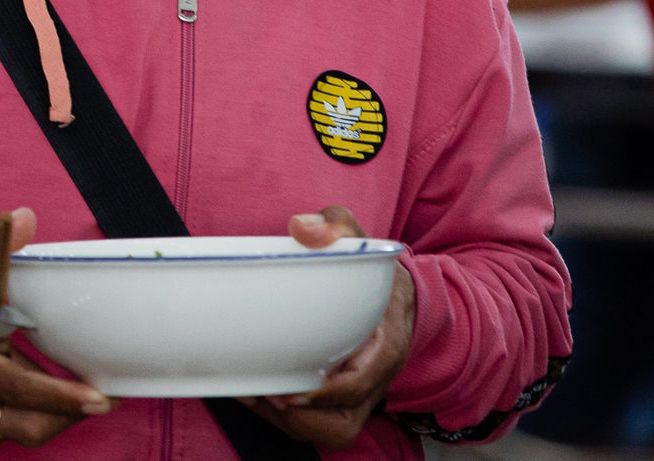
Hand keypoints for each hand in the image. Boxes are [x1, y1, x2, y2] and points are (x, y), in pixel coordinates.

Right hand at [0, 208, 112, 445]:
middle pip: (25, 427)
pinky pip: (5, 433)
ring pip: (18, 435)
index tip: (96, 396)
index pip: (15, 387)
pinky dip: (30, 420)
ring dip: (54, 421)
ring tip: (82, 397)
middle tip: (103, 399)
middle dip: (69, 418)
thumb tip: (24, 218)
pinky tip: (48, 398)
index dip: (59, 396)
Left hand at [241, 207, 415, 449]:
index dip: (329, 392)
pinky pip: (322, 426)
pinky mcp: (345, 400)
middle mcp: (375, 378)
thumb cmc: (376, 271)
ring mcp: (362, 394)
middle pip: (345, 421)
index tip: (295, 391)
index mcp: (386, 344)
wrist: (399, 296)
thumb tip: (301, 227)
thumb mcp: (361, 238)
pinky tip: (259, 395)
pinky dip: (290, 419)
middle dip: (304, 418)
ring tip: (254, 396)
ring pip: (333, 430)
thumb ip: (336, 224)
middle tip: (264, 395)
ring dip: (292, 423)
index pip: (363, 381)